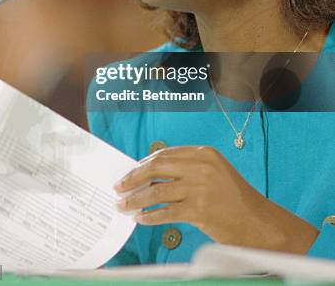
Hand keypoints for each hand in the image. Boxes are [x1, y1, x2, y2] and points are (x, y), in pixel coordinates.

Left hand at [114, 146, 318, 253]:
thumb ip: (187, 169)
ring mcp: (200, 188)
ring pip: (156, 191)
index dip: (143, 164)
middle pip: (156, 168)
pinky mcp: (199, 210)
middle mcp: (201, 167)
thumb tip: (151, 174)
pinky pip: (165, 212)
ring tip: (123, 206)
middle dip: (133, 178)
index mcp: (204, 153)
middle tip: (119, 187)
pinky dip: (149, 216)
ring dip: (135, 200)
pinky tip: (140, 219)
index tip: (130, 172)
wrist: (258, 222)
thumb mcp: (214, 173)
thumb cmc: (234, 199)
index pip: (164, 154)